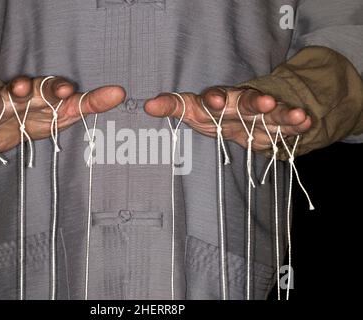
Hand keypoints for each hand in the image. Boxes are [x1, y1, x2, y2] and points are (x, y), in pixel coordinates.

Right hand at [0, 76, 125, 151]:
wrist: (12, 124)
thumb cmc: (43, 115)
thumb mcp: (67, 111)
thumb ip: (92, 102)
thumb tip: (122, 92)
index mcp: (42, 93)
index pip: (51, 87)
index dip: (57, 88)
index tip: (65, 91)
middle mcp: (19, 96)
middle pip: (18, 89)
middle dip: (19, 87)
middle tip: (22, 87)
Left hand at [144, 87, 311, 150]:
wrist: (245, 116)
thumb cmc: (215, 116)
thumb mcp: (195, 113)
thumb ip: (175, 106)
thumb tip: (146, 104)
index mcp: (218, 101)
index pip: (213, 96)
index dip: (212, 99)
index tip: (212, 101)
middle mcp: (240, 102)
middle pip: (247, 100)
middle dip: (255, 101)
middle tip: (263, 102)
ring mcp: (261, 112)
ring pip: (273, 110)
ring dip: (283, 112)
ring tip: (296, 114)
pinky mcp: (276, 122)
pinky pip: (288, 122)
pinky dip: (297, 123)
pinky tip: (307, 122)